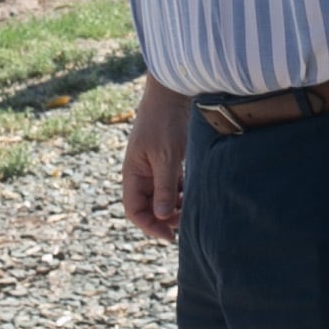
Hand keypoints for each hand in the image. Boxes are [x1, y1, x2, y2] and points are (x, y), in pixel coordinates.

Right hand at [120, 77, 187, 243]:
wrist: (172, 92)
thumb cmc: (164, 122)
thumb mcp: (165, 156)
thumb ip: (164, 187)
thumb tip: (161, 217)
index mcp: (133, 173)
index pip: (134, 210)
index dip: (149, 226)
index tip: (170, 235)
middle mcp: (141, 173)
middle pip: (148, 207)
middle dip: (165, 218)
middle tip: (187, 223)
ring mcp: (154, 167)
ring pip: (162, 197)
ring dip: (176, 207)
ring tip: (193, 209)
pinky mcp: (168, 160)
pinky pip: (173, 185)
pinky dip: (182, 193)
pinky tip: (195, 194)